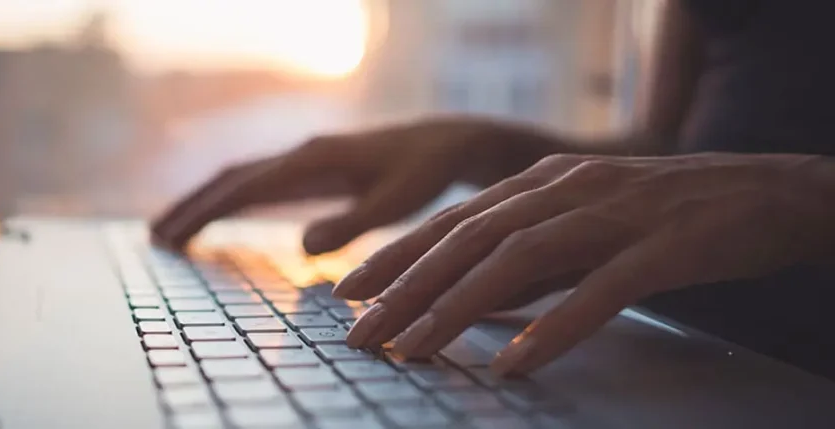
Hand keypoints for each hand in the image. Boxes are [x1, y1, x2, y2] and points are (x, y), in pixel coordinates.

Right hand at [153, 116, 564, 252]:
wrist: (447, 143)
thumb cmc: (427, 173)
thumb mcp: (397, 202)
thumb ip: (353, 223)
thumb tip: (302, 246)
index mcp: (315, 160)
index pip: (246, 186)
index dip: (207, 212)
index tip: (173, 235)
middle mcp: (302, 155)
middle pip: (232, 179)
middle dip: (192, 207)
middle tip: (155, 238)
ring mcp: (305, 161)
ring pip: (241, 180)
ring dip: (205, 204)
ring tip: (170, 232)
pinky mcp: (313, 171)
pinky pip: (260, 185)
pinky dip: (231, 202)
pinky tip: (220, 219)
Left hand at [334, 152, 834, 374]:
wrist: (767, 190)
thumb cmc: (665, 214)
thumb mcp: (583, 224)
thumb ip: (531, 256)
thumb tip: (471, 297)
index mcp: (543, 183)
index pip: (453, 221)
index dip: (397, 256)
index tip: (349, 292)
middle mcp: (567, 189)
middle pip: (470, 240)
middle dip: (407, 288)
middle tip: (362, 333)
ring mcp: (615, 214)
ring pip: (519, 260)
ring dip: (459, 308)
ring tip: (415, 351)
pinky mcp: (664, 245)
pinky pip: (601, 289)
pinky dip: (554, 326)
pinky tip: (516, 363)